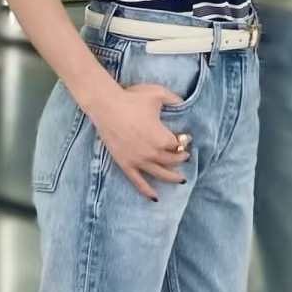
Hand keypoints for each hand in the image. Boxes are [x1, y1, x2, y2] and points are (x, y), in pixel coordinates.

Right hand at [86, 79, 191, 200]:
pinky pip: (138, 181)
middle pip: (171, 161)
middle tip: (184, 156)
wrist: (106, 106)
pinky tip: (155, 197)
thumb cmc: (132, 99)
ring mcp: (138, 160)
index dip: (184, 142)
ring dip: (172, 177)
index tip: (185, 138)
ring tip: (181, 179)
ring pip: (159, 174)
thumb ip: (174, 99)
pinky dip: (147, 190)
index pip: (179, 145)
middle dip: (180, 159)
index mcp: (162, 138)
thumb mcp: (158, 94)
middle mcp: (152, 153)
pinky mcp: (125, 163)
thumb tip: (184, 102)